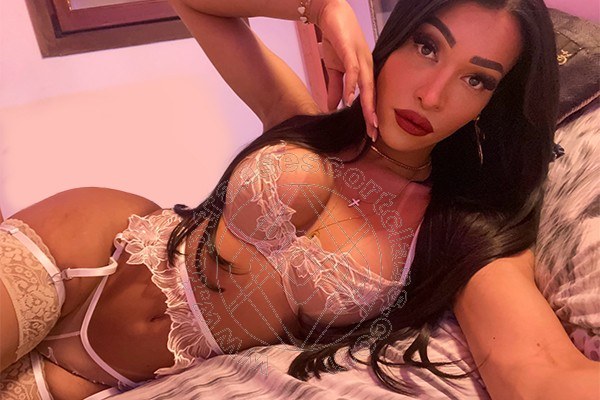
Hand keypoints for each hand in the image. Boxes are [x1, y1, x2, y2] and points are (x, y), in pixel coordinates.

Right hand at [315, 0, 377, 140]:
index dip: (370, 115)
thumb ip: (336, 88)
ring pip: (367, 85)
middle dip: (373, 116)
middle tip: (374, 134)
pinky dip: (352, 86)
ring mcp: (360, 58)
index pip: (369, 98)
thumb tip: (333, 107)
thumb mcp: (334, 69)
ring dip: (368, 104)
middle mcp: (366, 67)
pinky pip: (353, 71)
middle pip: (372, 95)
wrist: (330, 14)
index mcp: (363, 72)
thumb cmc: (336, 41)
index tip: (371, 134)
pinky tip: (350, 99)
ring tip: (369, 122)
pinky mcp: (350, 50)